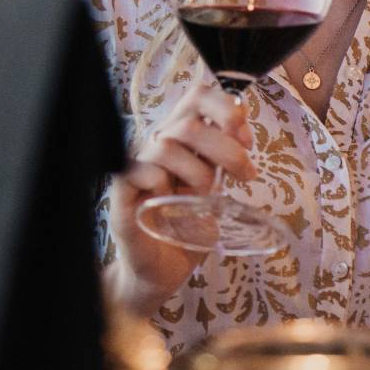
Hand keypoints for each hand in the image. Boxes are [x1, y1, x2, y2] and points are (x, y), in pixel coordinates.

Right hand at [106, 84, 257, 316]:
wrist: (163, 272)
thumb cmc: (187, 229)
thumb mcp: (214, 190)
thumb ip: (223, 162)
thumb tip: (243, 137)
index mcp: (181, 139)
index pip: (197, 98)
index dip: (224, 108)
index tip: (246, 138)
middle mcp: (157, 146)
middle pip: (189, 122)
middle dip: (226, 147)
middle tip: (245, 174)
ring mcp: (138, 167)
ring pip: (166, 145)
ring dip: (197, 171)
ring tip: (207, 196)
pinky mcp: (123, 192)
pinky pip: (139, 171)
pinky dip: (161, 182)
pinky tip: (170, 200)